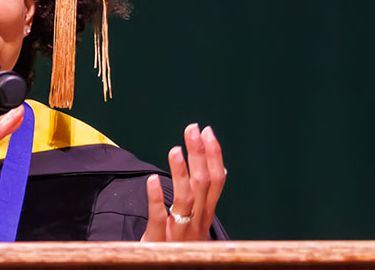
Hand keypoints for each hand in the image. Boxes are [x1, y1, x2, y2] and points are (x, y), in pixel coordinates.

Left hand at [141, 123, 225, 241]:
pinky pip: (158, 219)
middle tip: (192, 129)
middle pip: (203, 185)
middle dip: (199, 155)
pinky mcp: (158, 242)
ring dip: (181, 174)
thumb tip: (221, 168)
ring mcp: (179, 234)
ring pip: (185, 201)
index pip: (216, 182)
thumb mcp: (196, 221)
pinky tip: (152, 180)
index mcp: (205, 216)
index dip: (213, 156)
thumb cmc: (178, 245)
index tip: (207, 132)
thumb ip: (205, 198)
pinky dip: (156, 199)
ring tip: (175, 149)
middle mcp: (197, 224)